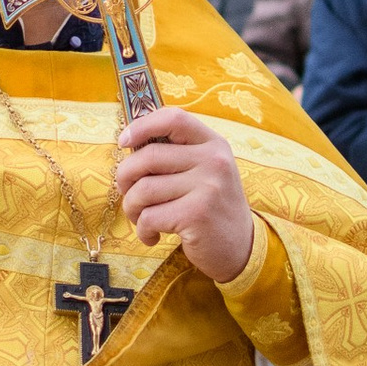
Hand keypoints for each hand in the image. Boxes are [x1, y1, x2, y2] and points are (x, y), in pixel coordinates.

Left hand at [116, 107, 254, 283]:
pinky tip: (152, 236)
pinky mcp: (197, 215)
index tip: (124, 141)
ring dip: (132, 207)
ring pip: (143, 189)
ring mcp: (207, 187)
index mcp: (213, 144)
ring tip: (141, 218)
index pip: (174, 118)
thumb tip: (129, 142)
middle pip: (148, 156)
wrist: (242, 247)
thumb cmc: (211, 207)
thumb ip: (178, 154)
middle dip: (125, 177)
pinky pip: (149, 217)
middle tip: (127, 192)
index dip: (142, 125)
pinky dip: (143, 230)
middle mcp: (213, 161)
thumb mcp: (205, 171)